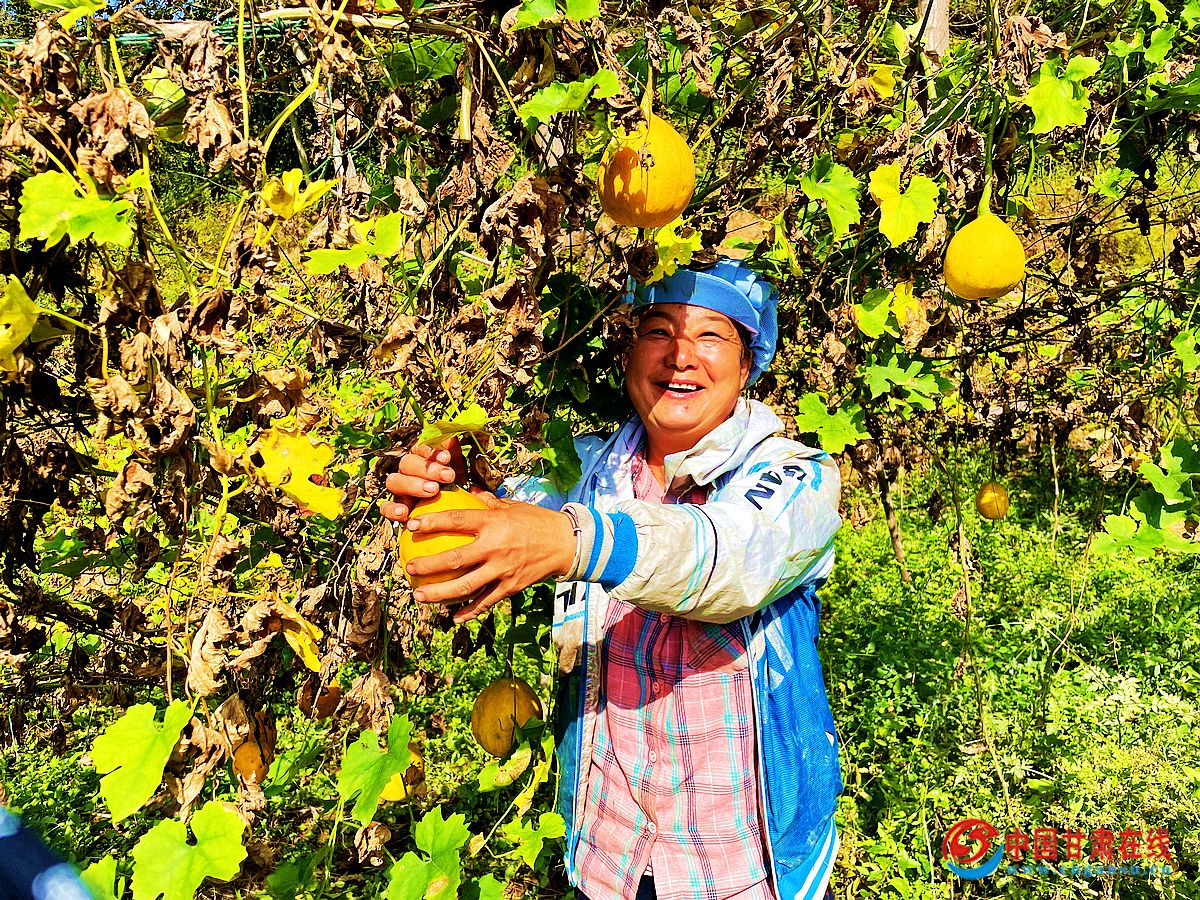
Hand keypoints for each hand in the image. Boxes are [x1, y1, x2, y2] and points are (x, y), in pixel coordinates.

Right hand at [380, 437, 468, 522]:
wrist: (450, 508)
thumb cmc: (451, 484)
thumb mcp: (457, 467)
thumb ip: (453, 451)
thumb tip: (451, 437)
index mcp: (419, 456)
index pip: (420, 448)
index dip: (432, 451)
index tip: (447, 458)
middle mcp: (406, 470)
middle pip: (407, 463)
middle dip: (427, 469)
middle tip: (447, 476)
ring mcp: (398, 489)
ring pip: (394, 482)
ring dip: (412, 486)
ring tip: (432, 491)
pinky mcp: (394, 508)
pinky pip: (386, 507)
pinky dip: (392, 510)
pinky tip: (404, 513)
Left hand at [400, 493, 575, 623]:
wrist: (566, 544)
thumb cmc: (536, 521)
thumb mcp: (512, 506)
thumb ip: (487, 502)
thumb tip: (467, 490)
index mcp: (494, 523)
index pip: (456, 521)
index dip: (432, 523)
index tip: (411, 525)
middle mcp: (496, 547)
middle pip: (454, 559)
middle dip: (427, 565)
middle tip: (409, 568)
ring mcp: (503, 570)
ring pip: (465, 586)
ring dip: (439, 593)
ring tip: (420, 595)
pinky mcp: (510, 587)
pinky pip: (485, 602)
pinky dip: (468, 611)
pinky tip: (452, 617)